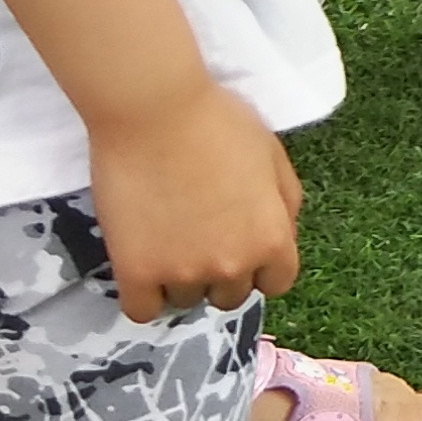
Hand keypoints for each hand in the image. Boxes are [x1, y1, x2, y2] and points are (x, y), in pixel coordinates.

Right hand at [83, 79, 307, 319]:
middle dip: (220, 271)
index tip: (240, 245)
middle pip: (231, 296)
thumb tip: (282, 235)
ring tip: (165, 238)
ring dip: (180, 279)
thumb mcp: (273, 155)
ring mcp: (183, 272)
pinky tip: (141, 267)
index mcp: (272, 238)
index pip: (277, 282)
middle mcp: (233, 265)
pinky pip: (143, 310)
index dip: (260, 265)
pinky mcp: (136, 272)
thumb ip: (285, 202)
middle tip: (198, 235)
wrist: (155, 110)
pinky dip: (144, 296)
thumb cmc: (217, 120)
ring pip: (186, 300)